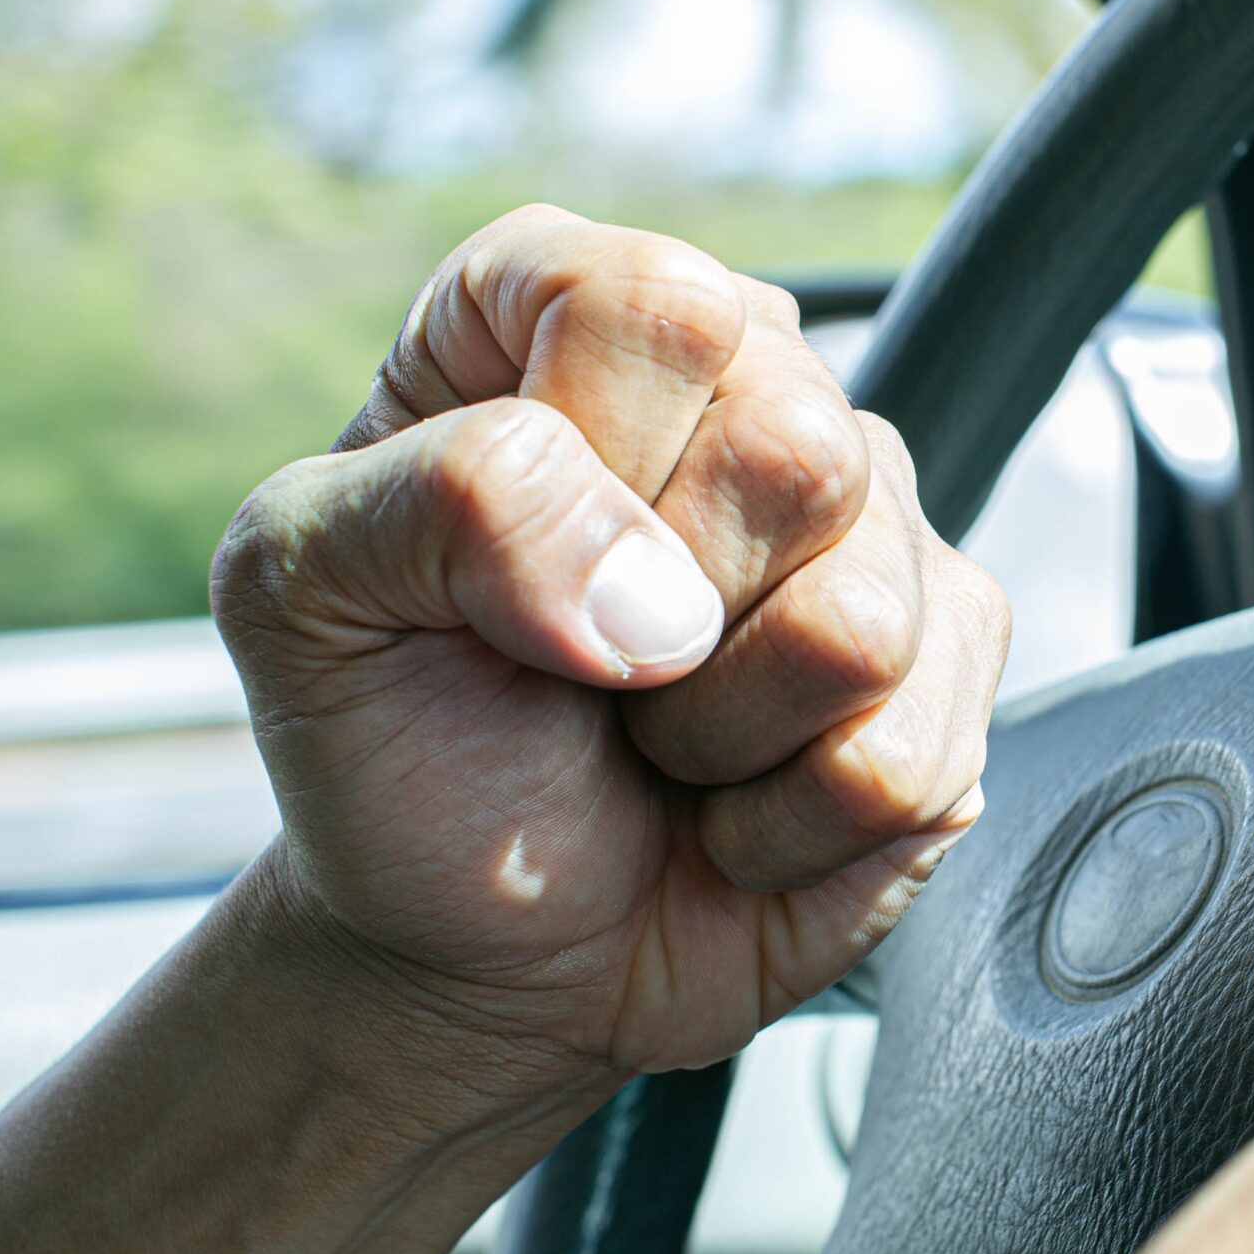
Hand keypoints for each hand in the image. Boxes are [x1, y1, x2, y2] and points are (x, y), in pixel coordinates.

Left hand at [212, 205, 1008, 1116]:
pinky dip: (789, 828)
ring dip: (723, 739)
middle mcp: (749, 391)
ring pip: (866, 620)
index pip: (662, 306)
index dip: (593, 455)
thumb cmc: (396, 744)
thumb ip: (440, 503)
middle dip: (663, 620)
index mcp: (575, 319)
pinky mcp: (951, 665)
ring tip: (660, 741)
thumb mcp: (302, 593)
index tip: (502, 570)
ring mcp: (874, 528)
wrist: (481, 947)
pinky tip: (736, 810)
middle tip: (589, 673)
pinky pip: (913, 754)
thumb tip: (658, 599)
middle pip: (799, 448)